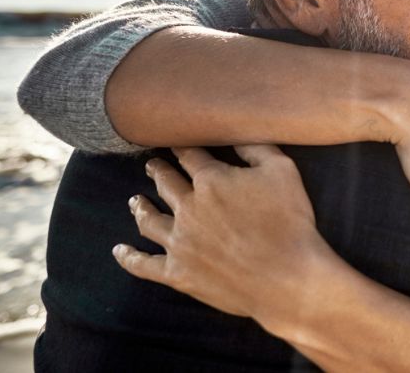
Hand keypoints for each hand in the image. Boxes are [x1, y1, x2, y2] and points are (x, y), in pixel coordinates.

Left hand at [113, 145, 329, 319]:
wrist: (286, 277)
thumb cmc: (290, 222)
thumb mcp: (283, 172)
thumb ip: (257, 148)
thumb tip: (237, 131)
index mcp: (211, 180)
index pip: (190, 156)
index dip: (182, 147)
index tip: (175, 141)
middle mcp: (188, 208)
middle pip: (165, 183)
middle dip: (158, 171)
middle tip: (152, 165)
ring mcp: (179, 242)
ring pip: (149, 220)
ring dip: (140, 207)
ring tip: (135, 200)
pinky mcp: (178, 273)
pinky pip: (144, 264)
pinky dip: (129, 257)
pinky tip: (119, 250)